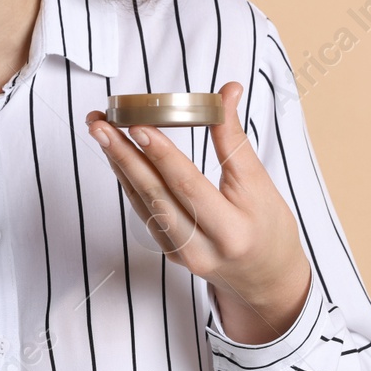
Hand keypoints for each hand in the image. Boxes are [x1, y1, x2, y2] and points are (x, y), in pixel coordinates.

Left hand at [85, 81, 312, 345]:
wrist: (266, 278)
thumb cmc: (270, 227)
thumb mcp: (261, 183)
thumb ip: (235, 139)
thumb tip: (225, 92)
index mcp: (232, 230)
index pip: (189, 185)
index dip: (161, 154)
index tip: (137, 124)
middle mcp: (202, 248)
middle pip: (156, 195)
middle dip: (124, 155)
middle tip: (100, 124)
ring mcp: (181, 254)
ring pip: (144, 203)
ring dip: (119, 164)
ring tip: (100, 131)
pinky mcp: (169, 253)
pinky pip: (144, 212)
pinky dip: (130, 182)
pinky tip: (117, 156)